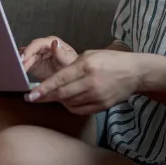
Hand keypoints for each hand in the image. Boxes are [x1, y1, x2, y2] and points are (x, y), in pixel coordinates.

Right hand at [19, 36, 77, 80]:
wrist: (71, 76)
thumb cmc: (72, 65)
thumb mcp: (69, 60)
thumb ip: (61, 53)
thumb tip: (54, 43)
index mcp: (51, 42)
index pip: (37, 44)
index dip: (29, 50)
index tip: (23, 58)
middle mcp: (42, 47)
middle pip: (28, 50)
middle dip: (22, 58)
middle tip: (17, 67)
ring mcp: (37, 55)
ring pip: (24, 57)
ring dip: (20, 64)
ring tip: (16, 71)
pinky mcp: (33, 63)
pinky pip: (24, 64)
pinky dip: (20, 68)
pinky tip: (18, 73)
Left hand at [24, 50, 145, 114]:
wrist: (136, 72)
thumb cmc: (111, 60)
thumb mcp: (90, 54)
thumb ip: (69, 61)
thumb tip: (51, 61)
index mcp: (87, 66)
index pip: (60, 80)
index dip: (43, 89)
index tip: (30, 95)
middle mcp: (92, 82)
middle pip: (62, 94)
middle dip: (45, 97)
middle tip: (34, 98)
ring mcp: (98, 96)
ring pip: (69, 103)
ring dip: (59, 100)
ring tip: (57, 94)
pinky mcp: (102, 106)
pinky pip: (80, 110)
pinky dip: (71, 106)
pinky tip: (70, 100)